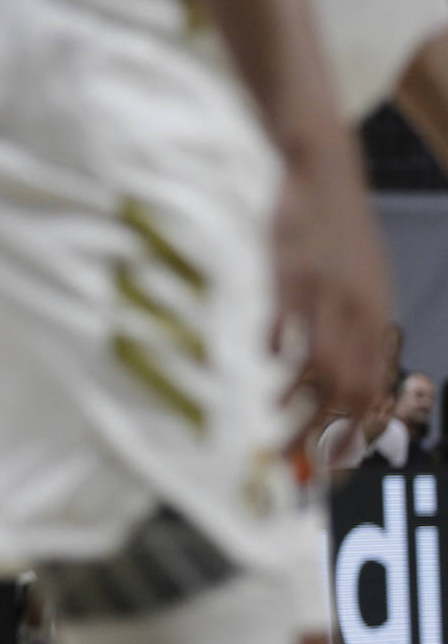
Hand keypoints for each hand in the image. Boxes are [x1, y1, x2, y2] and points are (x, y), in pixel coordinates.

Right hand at [271, 138, 390, 447]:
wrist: (323, 170)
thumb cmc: (334, 230)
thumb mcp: (357, 281)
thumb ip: (352, 327)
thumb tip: (335, 375)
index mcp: (377, 316)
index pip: (374, 391)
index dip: (356, 435)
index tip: (333, 469)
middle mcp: (359, 311)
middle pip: (347, 391)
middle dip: (324, 438)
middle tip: (300, 472)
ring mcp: (326, 295)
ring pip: (317, 371)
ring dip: (296, 411)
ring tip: (276, 436)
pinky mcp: (292, 276)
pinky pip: (285, 328)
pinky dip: (276, 352)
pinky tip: (265, 361)